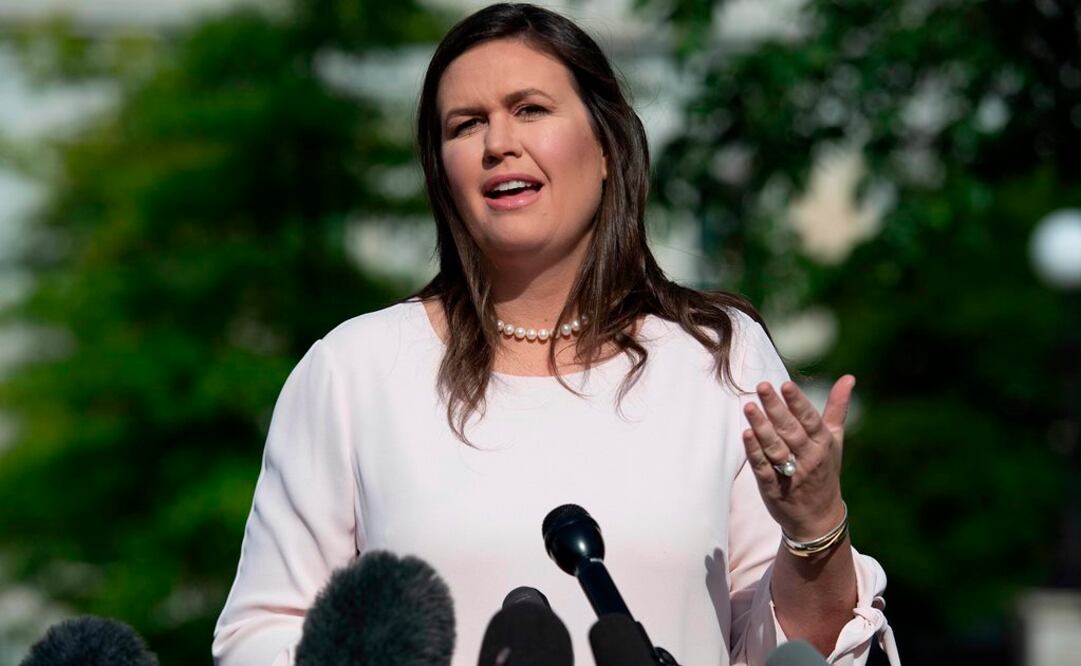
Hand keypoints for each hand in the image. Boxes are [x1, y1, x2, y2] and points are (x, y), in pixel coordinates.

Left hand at [741, 375, 853, 541]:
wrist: (819, 518)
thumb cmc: (825, 469)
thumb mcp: (834, 439)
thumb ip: (837, 408)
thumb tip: (849, 377)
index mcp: (823, 443)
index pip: (810, 419)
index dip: (798, 402)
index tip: (785, 384)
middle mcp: (809, 458)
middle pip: (790, 430)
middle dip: (776, 408)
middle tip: (763, 386)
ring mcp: (792, 474)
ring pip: (775, 447)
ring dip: (762, 427)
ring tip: (749, 407)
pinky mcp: (774, 488)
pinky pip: (764, 468)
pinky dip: (755, 453)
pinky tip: (745, 435)